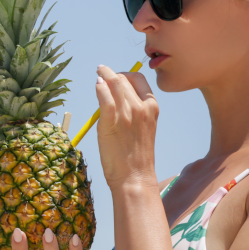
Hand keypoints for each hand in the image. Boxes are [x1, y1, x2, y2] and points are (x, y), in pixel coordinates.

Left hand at [95, 65, 159, 187]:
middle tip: (103, 73)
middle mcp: (141, 107)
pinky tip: (97, 86)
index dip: (126, 75)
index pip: (139, 79)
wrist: (134, 176)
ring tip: (99, 74)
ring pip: (114, 84)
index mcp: (152, 108)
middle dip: (112, 74)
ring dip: (104, 75)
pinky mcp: (110, 122)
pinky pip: (104, 97)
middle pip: (124, 79)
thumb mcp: (143, 128)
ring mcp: (126, 114)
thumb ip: (134, 112)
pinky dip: (100, 88)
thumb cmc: (137, 156)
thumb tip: (116, 98)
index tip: (117, 77)